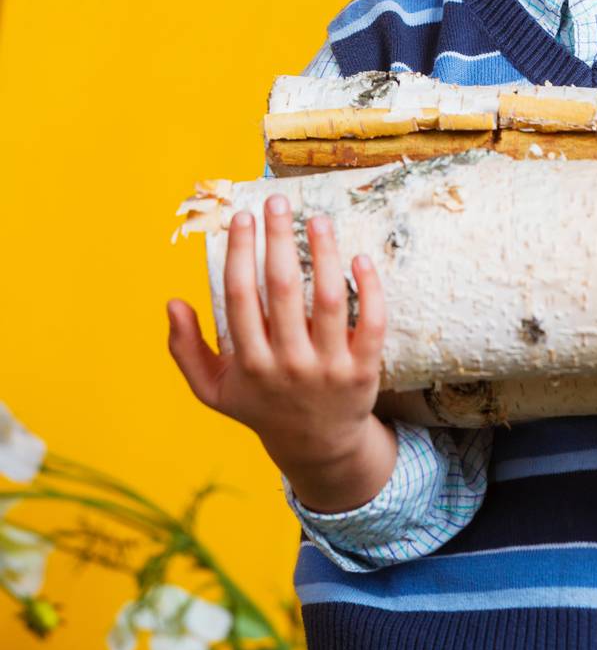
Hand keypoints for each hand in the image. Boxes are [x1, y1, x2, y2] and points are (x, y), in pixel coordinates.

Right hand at [167, 194, 395, 509]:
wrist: (318, 448)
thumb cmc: (262, 405)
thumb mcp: (215, 390)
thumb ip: (186, 349)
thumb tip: (172, 302)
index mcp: (250, 364)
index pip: (240, 296)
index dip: (240, 252)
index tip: (242, 216)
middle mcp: (288, 365)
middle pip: (283, 289)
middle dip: (278, 239)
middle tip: (277, 201)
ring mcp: (328, 368)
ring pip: (328, 299)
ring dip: (324, 253)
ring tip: (318, 219)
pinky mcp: (364, 370)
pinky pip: (370, 322)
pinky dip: (367, 288)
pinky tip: (359, 256)